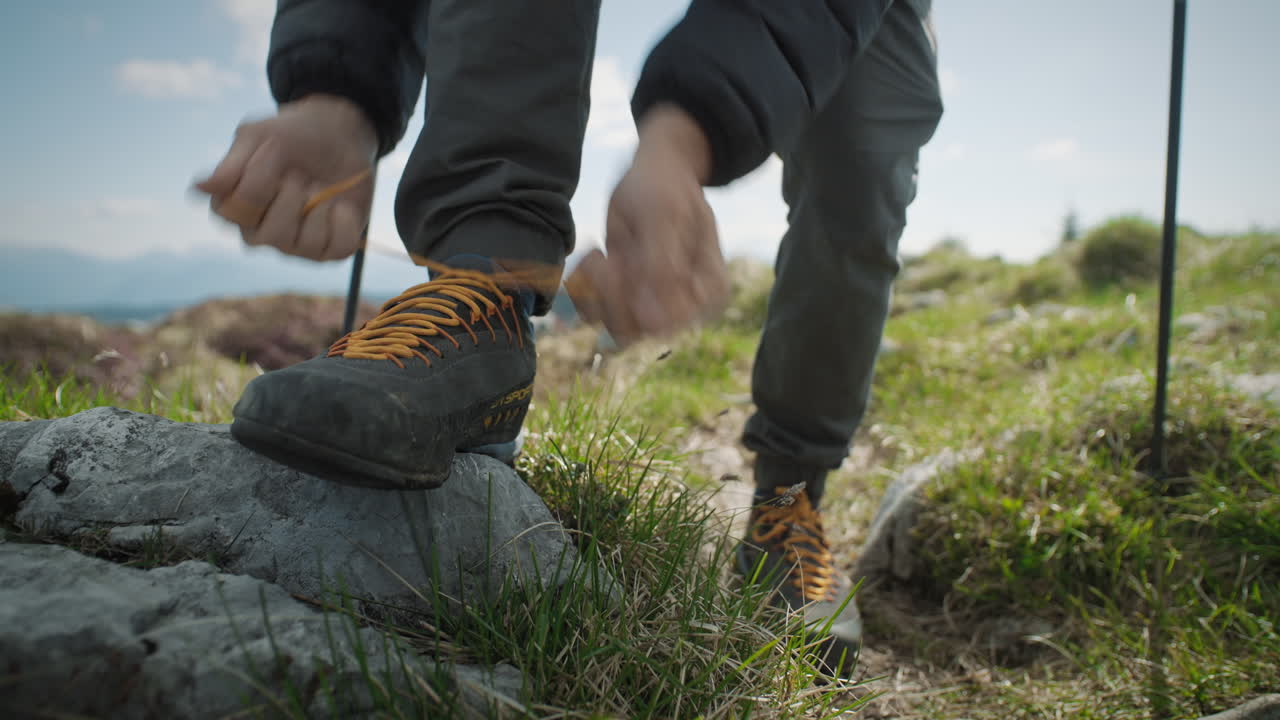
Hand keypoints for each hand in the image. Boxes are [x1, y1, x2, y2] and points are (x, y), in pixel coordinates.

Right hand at [194, 94, 378, 260]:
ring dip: (317, 208)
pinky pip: (337, 248)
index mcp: (236, 207)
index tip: (270, 154)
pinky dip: (343, 221)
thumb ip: (233, 166)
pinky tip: (339, 203)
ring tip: (319, 185)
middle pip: (267, 237)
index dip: (256, 185)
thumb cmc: (291, 135)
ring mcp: (297, 244)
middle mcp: (262, 231)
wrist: (337, 132)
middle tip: (298, 174)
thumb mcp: (259, 138)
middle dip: (288, 200)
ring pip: (302, 246)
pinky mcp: (330, 247)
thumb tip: (199, 188)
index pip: (233, 213)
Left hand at [567, 105, 728, 345]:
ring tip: (602, 254)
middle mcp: (683, 307)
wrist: (654, 173)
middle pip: (634, 329)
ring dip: (595, 290)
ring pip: (612, 325)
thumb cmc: (665, 188)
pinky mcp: (627, 299)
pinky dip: (585, 287)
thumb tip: (655, 324)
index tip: (619, 261)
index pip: (663, 324)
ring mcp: (653, 305)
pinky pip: (597, 314)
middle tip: (608, 256)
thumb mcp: (663, 216)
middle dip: (610, 292)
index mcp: (707, 292)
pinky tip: (597, 256)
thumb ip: (661, 268)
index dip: (631, 299)